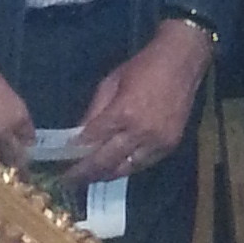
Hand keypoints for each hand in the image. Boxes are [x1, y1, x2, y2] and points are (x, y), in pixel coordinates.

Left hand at [71, 19, 212, 188]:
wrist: (182, 61)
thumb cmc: (143, 66)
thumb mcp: (110, 82)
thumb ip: (94, 111)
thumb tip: (79, 136)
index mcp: (124, 112)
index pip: (93, 140)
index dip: (75, 153)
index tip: (61, 162)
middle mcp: (141, 132)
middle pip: (107, 162)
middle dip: (85, 173)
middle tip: (69, 180)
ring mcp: (158, 142)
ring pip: (125, 170)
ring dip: (105, 175)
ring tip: (89, 178)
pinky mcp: (169, 146)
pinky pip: (142, 165)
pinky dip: (126, 168)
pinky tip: (114, 167)